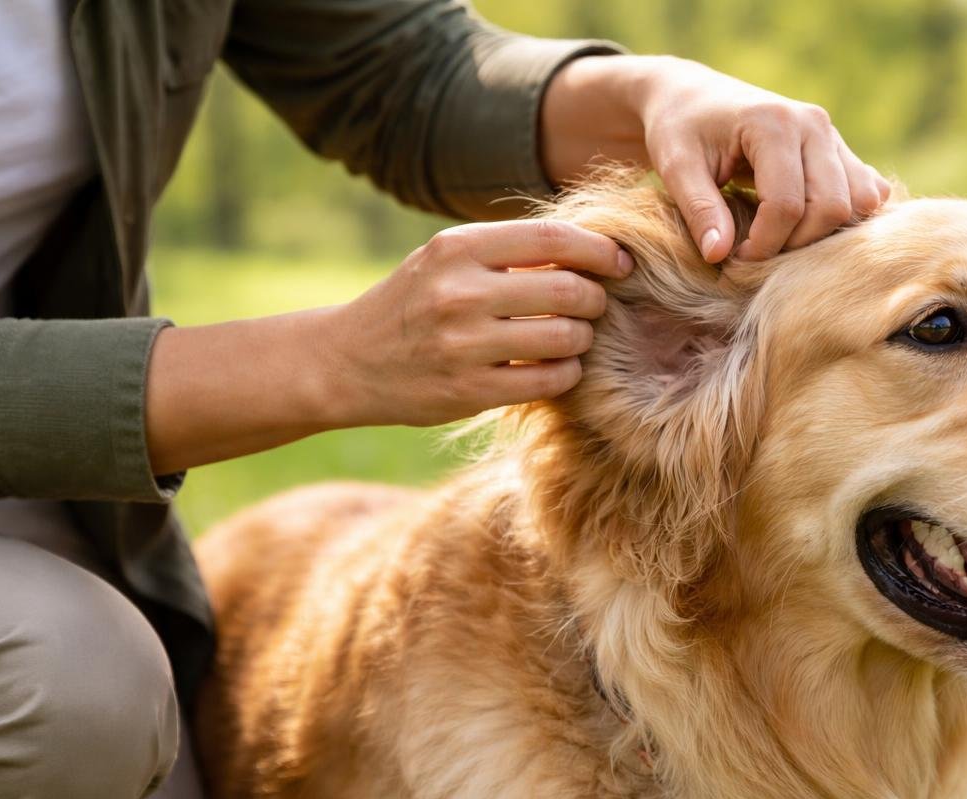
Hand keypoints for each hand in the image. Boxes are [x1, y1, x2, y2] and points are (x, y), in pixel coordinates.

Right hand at [145, 220, 631, 473]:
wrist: (345, 361)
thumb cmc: (412, 304)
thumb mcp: (445, 260)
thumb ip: (506, 251)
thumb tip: (591, 246)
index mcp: (458, 248)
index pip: (553, 239)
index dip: (600, 250)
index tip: (620, 262)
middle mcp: (461, 292)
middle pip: (570, 290)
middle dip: (596, 299)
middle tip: (596, 306)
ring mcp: (464, 344)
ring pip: (565, 338)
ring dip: (582, 339)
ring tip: (574, 338)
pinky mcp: (470, 390)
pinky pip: (548, 380)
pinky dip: (565, 374)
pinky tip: (557, 368)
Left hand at [541, 55, 892, 262]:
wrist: (692, 96)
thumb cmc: (679, 129)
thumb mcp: (676, 166)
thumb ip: (699, 210)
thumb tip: (719, 256)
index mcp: (773, 123)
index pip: (786, 204)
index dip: (764, 245)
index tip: (734, 259)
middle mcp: (814, 125)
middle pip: (831, 207)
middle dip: (796, 245)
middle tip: (757, 255)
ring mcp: (832, 136)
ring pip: (858, 203)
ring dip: (824, 235)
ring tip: (779, 241)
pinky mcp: (840, 150)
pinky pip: (867, 193)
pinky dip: (845, 220)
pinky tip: (806, 229)